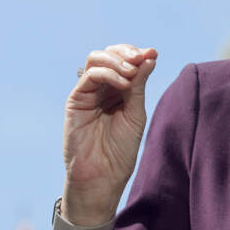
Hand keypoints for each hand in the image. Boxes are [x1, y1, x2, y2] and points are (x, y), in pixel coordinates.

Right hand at [62, 44, 157, 224]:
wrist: (103, 177)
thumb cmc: (120, 151)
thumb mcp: (136, 113)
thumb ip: (139, 85)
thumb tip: (150, 56)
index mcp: (119, 91)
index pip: (125, 61)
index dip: (138, 54)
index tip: (153, 53)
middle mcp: (102, 88)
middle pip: (110, 54)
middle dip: (126, 52)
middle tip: (140, 59)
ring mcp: (88, 93)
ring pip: (96, 59)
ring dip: (116, 60)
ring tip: (131, 72)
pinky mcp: (75, 100)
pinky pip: (89, 76)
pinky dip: (108, 73)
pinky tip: (123, 82)